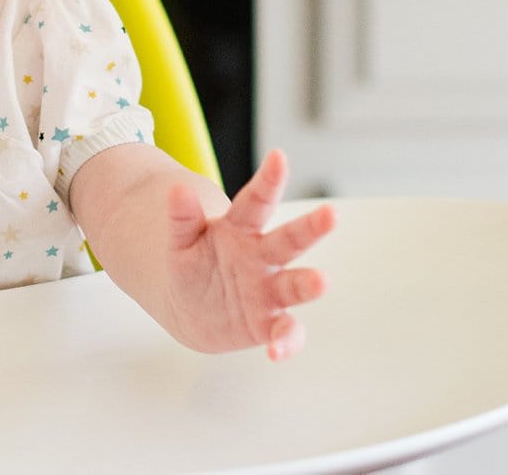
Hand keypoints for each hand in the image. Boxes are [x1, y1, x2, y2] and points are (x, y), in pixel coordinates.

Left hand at [156, 150, 333, 360]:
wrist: (191, 307)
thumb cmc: (193, 263)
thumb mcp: (180, 240)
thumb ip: (181, 218)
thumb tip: (176, 190)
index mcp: (241, 229)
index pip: (257, 201)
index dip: (269, 179)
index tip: (279, 156)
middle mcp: (263, 257)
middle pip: (289, 239)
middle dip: (310, 227)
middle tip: (330, 213)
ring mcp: (269, 290)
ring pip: (293, 285)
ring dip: (308, 283)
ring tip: (321, 280)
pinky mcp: (267, 323)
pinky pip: (282, 332)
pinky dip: (285, 341)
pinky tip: (278, 350)